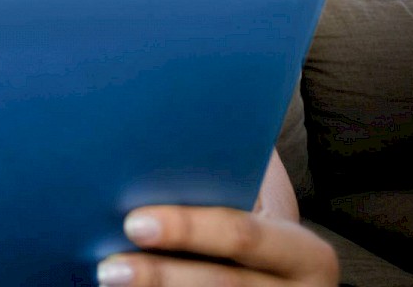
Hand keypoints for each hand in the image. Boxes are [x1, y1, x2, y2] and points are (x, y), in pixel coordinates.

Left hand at [97, 206, 337, 285]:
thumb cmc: (252, 238)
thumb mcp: (260, 213)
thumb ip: (228, 184)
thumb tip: (159, 140)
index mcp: (305, 253)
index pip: (242, 236)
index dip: (187, 228)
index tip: (133, 222)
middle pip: (221, 285)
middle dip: (159, 276)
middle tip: (107, 267)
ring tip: (107, 281)